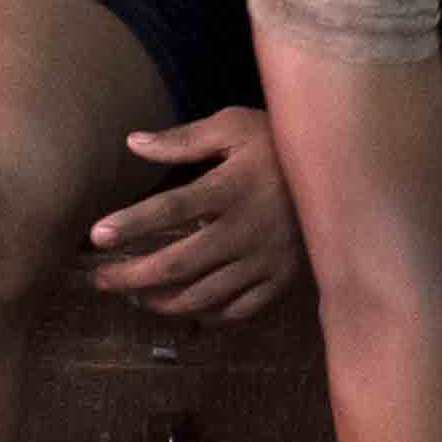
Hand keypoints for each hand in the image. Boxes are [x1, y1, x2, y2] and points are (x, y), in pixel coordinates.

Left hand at [85, 107, 300, 322]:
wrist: (344, 172)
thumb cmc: (280, 143)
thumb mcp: (235, 126)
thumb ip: (183, 139)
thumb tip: (133, 143)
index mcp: (232, 189)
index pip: (170, 210)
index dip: (131, 224)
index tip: (96, 235)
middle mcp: (246, 231)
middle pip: (178, 264)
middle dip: (132, 276)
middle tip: (99, 280)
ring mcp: (265, 261)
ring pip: (203, 296)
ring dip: (161, 302)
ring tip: (132, 297)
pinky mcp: (281, 281)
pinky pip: (238, 311)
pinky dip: (207, 315)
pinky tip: (184, 309)